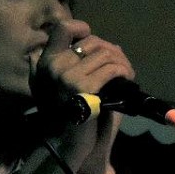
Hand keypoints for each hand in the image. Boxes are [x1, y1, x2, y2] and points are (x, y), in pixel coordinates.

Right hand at [31, 20, 134, 168]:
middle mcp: (54, 66)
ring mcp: (67, 77)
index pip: (62, 28)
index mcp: (46, 63)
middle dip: (112, 51)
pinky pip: (111, 69)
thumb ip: (79, 64)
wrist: (71, 144)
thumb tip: (110, 46)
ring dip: (122, 62)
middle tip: (122, 66)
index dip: (82, 28)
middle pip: (93, 41)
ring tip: (127, 74)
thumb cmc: (73, 115)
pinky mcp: (83, 88)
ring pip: (106, 53)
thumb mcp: (68, 86)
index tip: (96, 43)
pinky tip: (128, 78)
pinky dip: (125, 71)